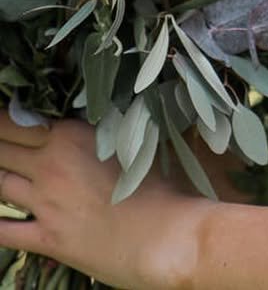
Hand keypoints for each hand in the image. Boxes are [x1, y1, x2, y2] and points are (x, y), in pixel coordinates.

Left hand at [0, 109, 209, 289]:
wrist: (164, 235)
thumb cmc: (160, 183)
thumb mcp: (134, 141)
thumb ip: (106, 127)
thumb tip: (97, 116)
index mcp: (71, 135)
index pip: (17, 120)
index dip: (3, 119)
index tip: (3, 118)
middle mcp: (50, 166)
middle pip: (2, 149)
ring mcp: (44, 204)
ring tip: (1, 170)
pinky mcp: (46, 239)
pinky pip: (4, 230)